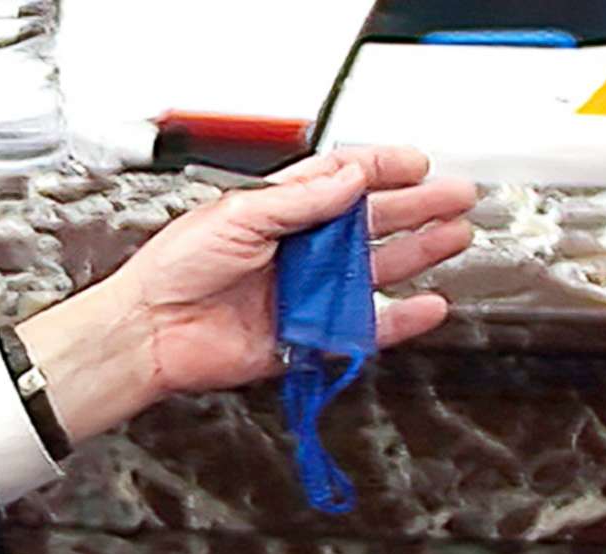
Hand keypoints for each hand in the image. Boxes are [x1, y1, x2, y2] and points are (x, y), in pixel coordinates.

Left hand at [16, 146, 480, 443]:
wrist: (148, 331)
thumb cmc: (171, 271)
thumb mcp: (237, 215)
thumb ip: (300, 199)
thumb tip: (351, 179)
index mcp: (278, 213)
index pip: (341, 181)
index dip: (381, 169)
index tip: (415, 163)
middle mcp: (296, 251)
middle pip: (370, 223)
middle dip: (416, 208)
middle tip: (456, 197)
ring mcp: (303, 294)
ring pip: (374, 271)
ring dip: (417, 253)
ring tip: (454, 237)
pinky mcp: (304, 338)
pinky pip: (360, 329)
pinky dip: (397, 320)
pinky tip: (427, 305)